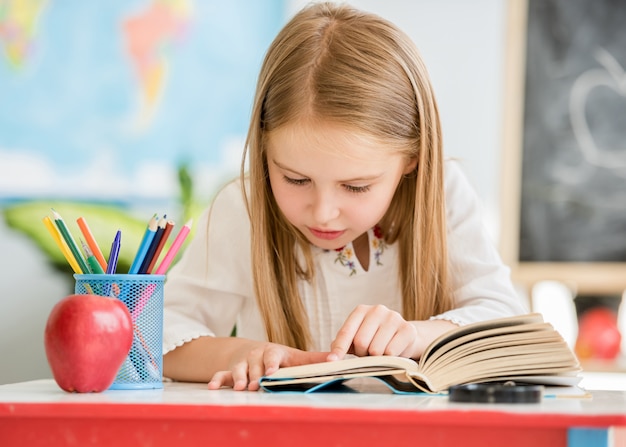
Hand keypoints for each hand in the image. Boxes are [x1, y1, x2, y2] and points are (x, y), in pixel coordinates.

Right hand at [208, 342, 328, 390]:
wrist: (254, 351)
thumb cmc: (281, 358)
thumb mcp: (297, 357)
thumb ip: (316, 359)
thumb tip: (339, 357)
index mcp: (274, 352)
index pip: (273, 355)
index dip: (272, 363)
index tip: (272, 372)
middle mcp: (257, 356)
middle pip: (255, 364)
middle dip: (255, 375)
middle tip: (255, 385)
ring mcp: (242, 363)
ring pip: (238, 369)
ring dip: (238, 378)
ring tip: (239, 388)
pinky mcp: (229, 370)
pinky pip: (221, 374)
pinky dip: (217, 380)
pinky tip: (213, 387)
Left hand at [328, 304, 419, 360]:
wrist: (404, 337)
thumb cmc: (375, 339)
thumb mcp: (356, 339)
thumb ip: (341, 345)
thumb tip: (329, 359)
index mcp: (361, 310)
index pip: (346, 332)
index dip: (338, 349)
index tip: (331, 361)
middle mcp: (377, 310)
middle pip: (361, 342)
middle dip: (363, 354)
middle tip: (368, 353)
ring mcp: (393, 318)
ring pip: (376, 349)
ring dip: (376, 357)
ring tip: (381, 351)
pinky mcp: (407, 329)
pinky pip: (391, 352)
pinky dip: (389, 358)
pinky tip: (393, 352)